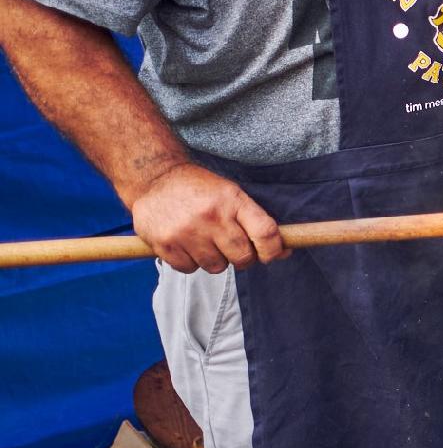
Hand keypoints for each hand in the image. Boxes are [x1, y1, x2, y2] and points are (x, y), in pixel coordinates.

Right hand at [130, 163, 286, 274]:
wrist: (155, 178)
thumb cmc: (200, 189)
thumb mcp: (231, 193)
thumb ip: (255, 221)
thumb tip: (283, 252)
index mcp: (233, 200)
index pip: (265, 232)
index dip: (274, 250)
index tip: (272, 255)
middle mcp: (211, 217)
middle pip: (242, 256)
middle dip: (243, 257)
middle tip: (234, 249)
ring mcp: (187, 232)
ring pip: (216, 267)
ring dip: (215, 260)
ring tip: (206, 241)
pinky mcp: (165, 245)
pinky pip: (190, 269)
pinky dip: (191, 262)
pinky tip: (187, 244)